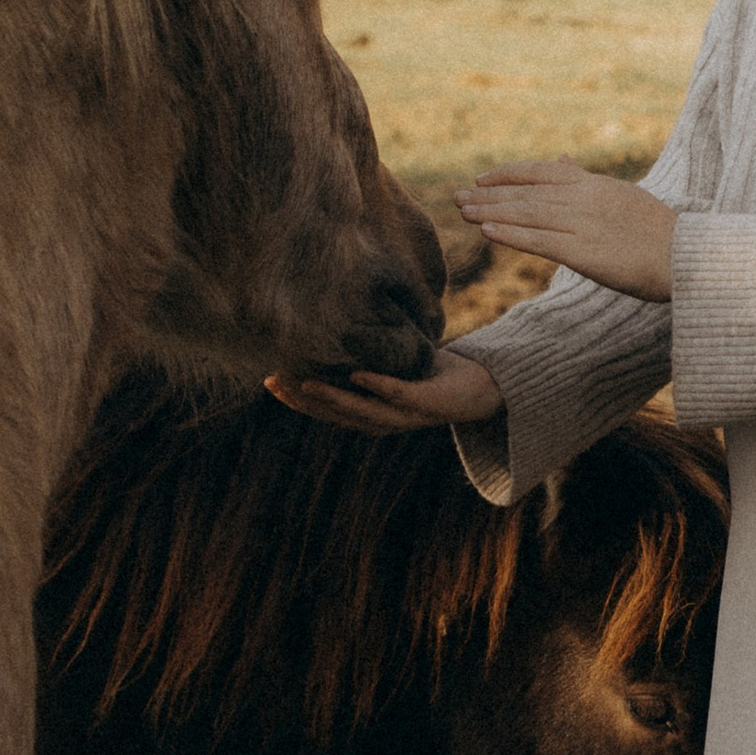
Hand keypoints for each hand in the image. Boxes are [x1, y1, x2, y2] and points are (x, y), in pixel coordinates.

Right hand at [266, 346, 504, 434]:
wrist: (485, 387)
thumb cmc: (436, 373)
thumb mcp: (396, 364)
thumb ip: (370, 359)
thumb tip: (341, 334)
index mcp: (374, 413)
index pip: (328, 408)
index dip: (298, 398)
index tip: (270, 381)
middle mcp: (386, 421)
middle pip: (337, 413)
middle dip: (304, 399)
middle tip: (275, 381)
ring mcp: (407, 415)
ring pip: (362, 410)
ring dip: (332, 398)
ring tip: (304, 383)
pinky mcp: (429, 405)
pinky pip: (399, 394)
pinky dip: (378, 386)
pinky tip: (357, 374)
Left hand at [460, 159, 677, 299]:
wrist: (689, 257)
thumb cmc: (661, 234)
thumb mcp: (624, 196)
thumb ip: (589, 181)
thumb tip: (564, 159)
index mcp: (596, 186)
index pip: (542, 172)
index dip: (508, 175)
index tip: (481, 179)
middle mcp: (586, 199)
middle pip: (527, 192)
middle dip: (490, 194)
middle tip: (458, 197)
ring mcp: (584, 224)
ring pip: (528, 214)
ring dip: (492, 211)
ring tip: (463, 212)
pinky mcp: (585, 252)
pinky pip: (540, 241)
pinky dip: (511, 235)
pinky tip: (487, 232)